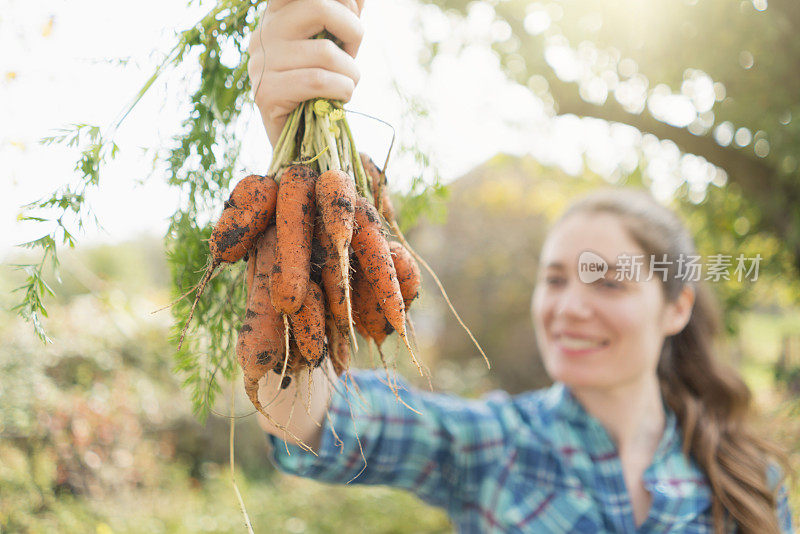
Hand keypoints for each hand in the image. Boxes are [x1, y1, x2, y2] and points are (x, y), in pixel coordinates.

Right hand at [248, 0, 364, 147]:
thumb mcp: (332, 43)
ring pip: (324, 52)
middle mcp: (264, 30)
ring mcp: (262, 62)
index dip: (343, 1)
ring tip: (349, 83)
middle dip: (353, 32)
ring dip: (351, 72)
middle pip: (320, 7)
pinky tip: (342, 97)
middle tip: (353, 55)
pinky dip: (342, 89)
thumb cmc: (320, 87)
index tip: (353, 21)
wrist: (298, 139)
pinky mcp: (266, 92)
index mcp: (278, 12)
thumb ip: (342, 18)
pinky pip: (318, 82)